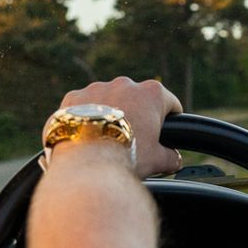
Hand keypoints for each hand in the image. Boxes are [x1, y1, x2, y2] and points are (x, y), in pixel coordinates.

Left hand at [52, 78, 182, 177]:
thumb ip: (170, 156)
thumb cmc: (127, 157)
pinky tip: (86, 136)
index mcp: (152, 94)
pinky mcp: (74, 97)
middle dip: (136, 115)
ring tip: (106, 139)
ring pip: (108, 100)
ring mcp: (97, 88)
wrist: (87, 163)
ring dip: (110, 114)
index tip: (166, 130)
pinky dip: (86, 118)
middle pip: (137, 99)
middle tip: (133, 139)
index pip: (169, 103)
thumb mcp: (157, 160)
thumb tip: (174, 159)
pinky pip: (83, 106)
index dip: (170, 118)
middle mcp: (125, 84)